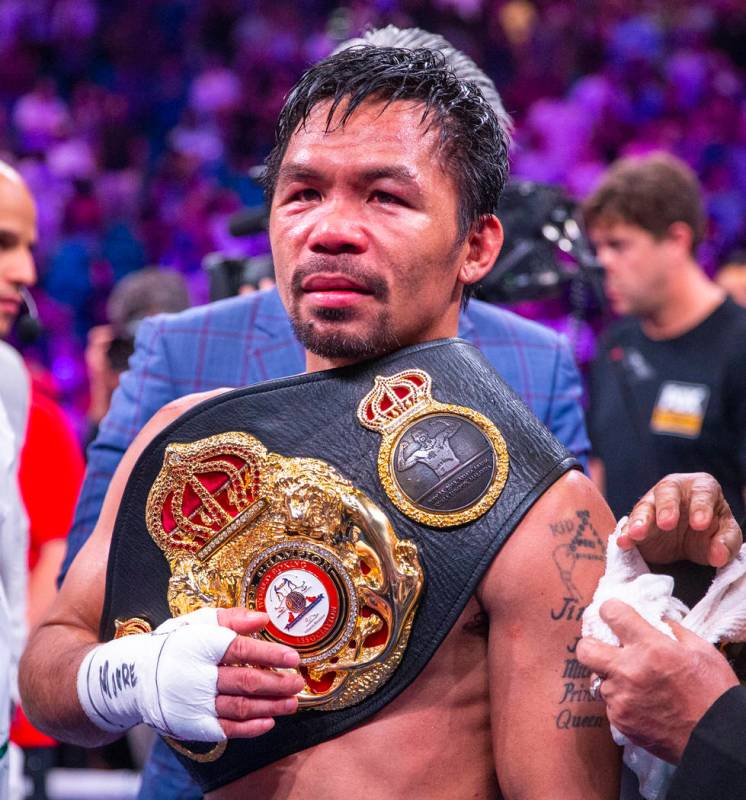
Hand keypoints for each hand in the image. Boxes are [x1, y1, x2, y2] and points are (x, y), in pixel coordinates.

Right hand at [78, 607, 303, 740]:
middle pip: (245, 680)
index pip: (240, 648)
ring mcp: (194, 703)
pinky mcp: (192, 724)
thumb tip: (264, 617)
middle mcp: (196, 675)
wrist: (134, 678)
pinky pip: (226, 729)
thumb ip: (232, 617)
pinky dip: (251, 728)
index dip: (269, 654)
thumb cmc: (174, 644)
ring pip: (240, 707)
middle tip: (298, 682)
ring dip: (271, 706)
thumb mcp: (197, 621)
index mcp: (200, 644)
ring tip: (292, 702)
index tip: (293, 657)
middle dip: (277, 683)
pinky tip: (269, 721)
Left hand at [576, 599, 738, 762]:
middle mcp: (628, 670)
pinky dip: (621, 702)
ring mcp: (621, 698)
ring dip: (613, 679)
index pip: (611, 613)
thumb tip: (656, 619)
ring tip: (635, 685)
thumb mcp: (701, 650)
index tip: (614, 614)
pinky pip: (610, 704)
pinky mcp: (620, 721)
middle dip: (592, 645)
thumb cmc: (714, 693)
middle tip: (606, 649)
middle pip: (585, 648)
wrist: (717, 740)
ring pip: (599, 680)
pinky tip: (641, 705)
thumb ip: (673, 630)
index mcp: (649, 647)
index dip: (611, 610)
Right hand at [618, 473, 741, 566]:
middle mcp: (674, 490)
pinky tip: (624, 542)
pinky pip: (629, 525)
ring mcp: (652, 504)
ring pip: (644, 507)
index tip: (701, 524)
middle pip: (667, 492)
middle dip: (666, 508)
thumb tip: (718, 556)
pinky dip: (625, 533)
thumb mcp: (725, 535)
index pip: (702, 492)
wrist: (690, 540)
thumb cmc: (711, 530)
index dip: (701, 507)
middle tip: (666, 524)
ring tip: (637, 534)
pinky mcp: (638, 522)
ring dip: (640, 520)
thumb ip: (726, 543)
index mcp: (701, 488)